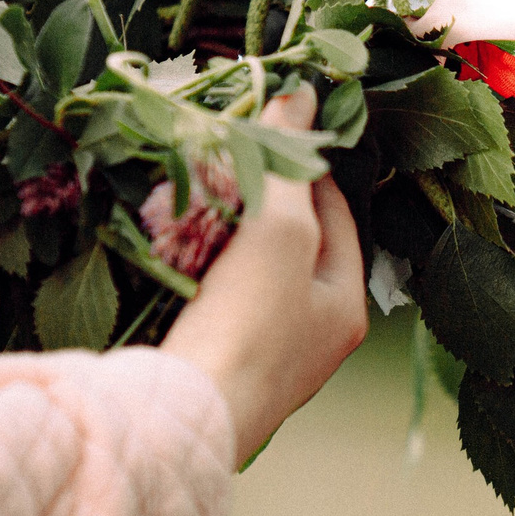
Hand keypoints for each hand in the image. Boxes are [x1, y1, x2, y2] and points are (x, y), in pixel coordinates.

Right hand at [162, 93, 368, 457]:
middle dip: (258, 200)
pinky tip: (169, 251)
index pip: (334, 214)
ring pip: (247, 274)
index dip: (304, 167)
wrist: (182, 421)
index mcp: (345, 307)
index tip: (270, 130)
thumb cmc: (248, 326)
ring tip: (193, 194)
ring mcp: (261, 358)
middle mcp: (312, 338)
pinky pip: (212, 303)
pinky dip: (195, 271)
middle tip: (223, 159)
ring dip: (222, 234)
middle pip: (291, 244)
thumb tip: (300, 94)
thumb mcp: (279, 230)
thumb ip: (285, 162)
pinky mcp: (214, 369)